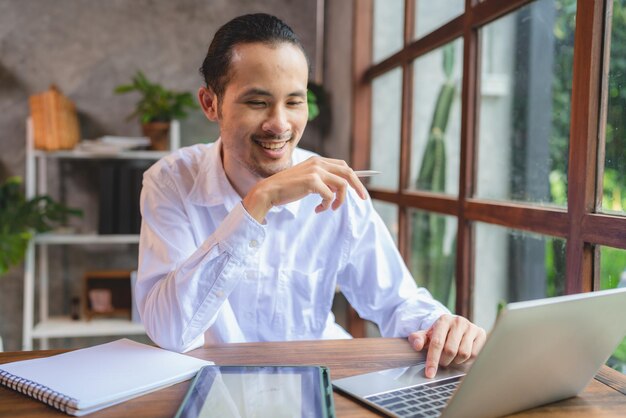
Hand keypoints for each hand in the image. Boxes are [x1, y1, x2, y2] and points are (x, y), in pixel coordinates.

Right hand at [242, 156, 367, 221]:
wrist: (269, 191)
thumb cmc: (287, 188)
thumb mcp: (307, 180)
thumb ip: (322, 180)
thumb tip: (339, 189)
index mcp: (317, 161)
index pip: (343, 165)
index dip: (354, 177)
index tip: (361, 190)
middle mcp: (318, 163)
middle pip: (348, 172)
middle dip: (358, 186)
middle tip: (363, 199)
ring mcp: (315, 171)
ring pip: (342, 185)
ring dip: (339, 200)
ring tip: (330, 208)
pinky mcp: (312, 181)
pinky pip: (330, 195)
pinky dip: (327, 205)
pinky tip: (318, 209)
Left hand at [408, 314, 485, 377]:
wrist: (456, 326)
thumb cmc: (439, 333)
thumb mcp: (427, 335)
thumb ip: (418, 339)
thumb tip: (417, 345)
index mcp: (443, 320)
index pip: (437, 343)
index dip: (432, 360)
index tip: (430, 374)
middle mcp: (458, 321)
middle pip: (450, 350)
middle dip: (444, 361)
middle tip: (442, 362)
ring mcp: (471, 327)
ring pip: (464, 354)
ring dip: (456, 361)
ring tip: (452, 357)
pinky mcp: (481, 334)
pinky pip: (475, 355)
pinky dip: (466, 360)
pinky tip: (461, 356)